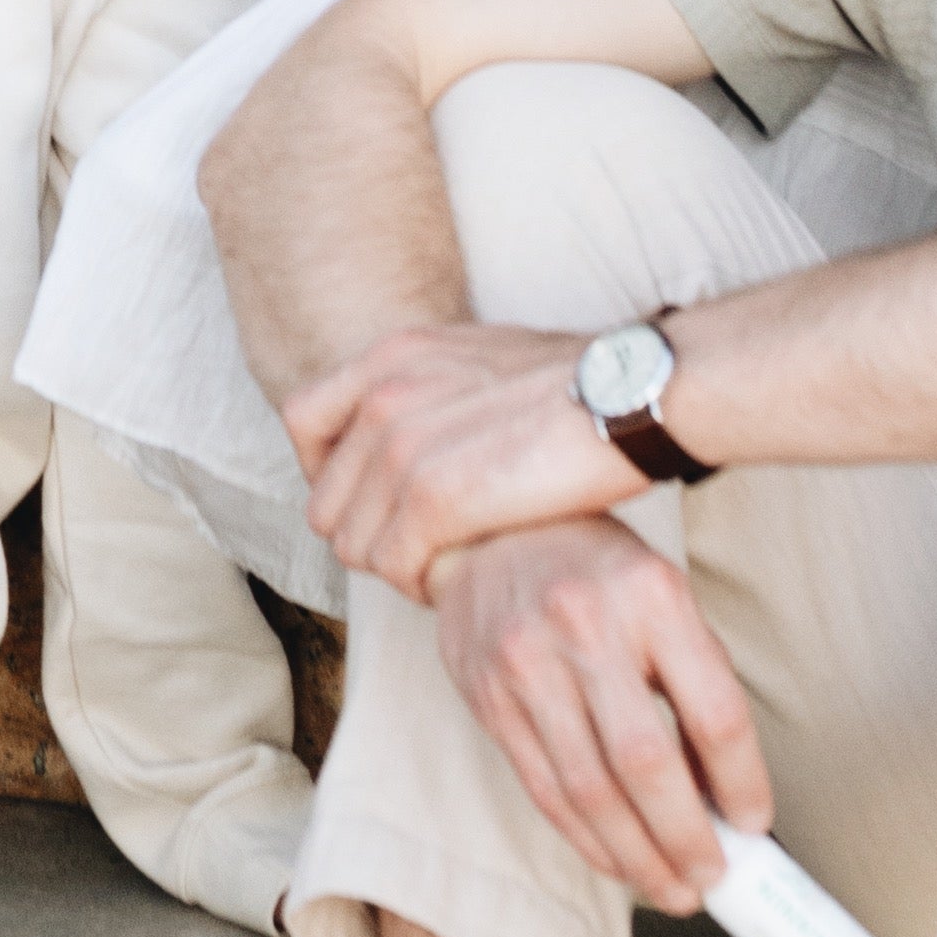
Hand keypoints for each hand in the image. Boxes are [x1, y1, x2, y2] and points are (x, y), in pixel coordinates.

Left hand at [284, 316, 652, 591]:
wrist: (633, 395)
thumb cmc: (577, 385)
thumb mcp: (478, 357)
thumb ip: (425, 389)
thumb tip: (396, 441)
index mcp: (392, 353)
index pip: (302, 421)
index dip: (331, 473)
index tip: (376, 500)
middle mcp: (384, 393)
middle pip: (324, 500)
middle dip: (369, 534)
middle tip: (424, 548)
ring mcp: (404, 446)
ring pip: (354, 544)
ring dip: (398, 565)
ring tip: (449, 562)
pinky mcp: (435, 498)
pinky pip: (394, 566)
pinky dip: (422, 583)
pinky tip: (463, 575)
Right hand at [429, 518, 766, 910]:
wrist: (486, 531)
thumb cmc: (596, 572)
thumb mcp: (663, 597)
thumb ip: (695, 682)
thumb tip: (726, 795)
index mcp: (653, 593)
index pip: (714, 713)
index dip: (742, 783)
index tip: (754, 826)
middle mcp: (586, 624)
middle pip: (647, 763)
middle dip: (686, 839)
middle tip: (713, 879)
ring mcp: (528, 661)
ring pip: (590, 790)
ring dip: (638, 857)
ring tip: (671, 888)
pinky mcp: (488, 696)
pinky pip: (545, 789)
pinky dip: (587, 839)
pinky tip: (618, 862)